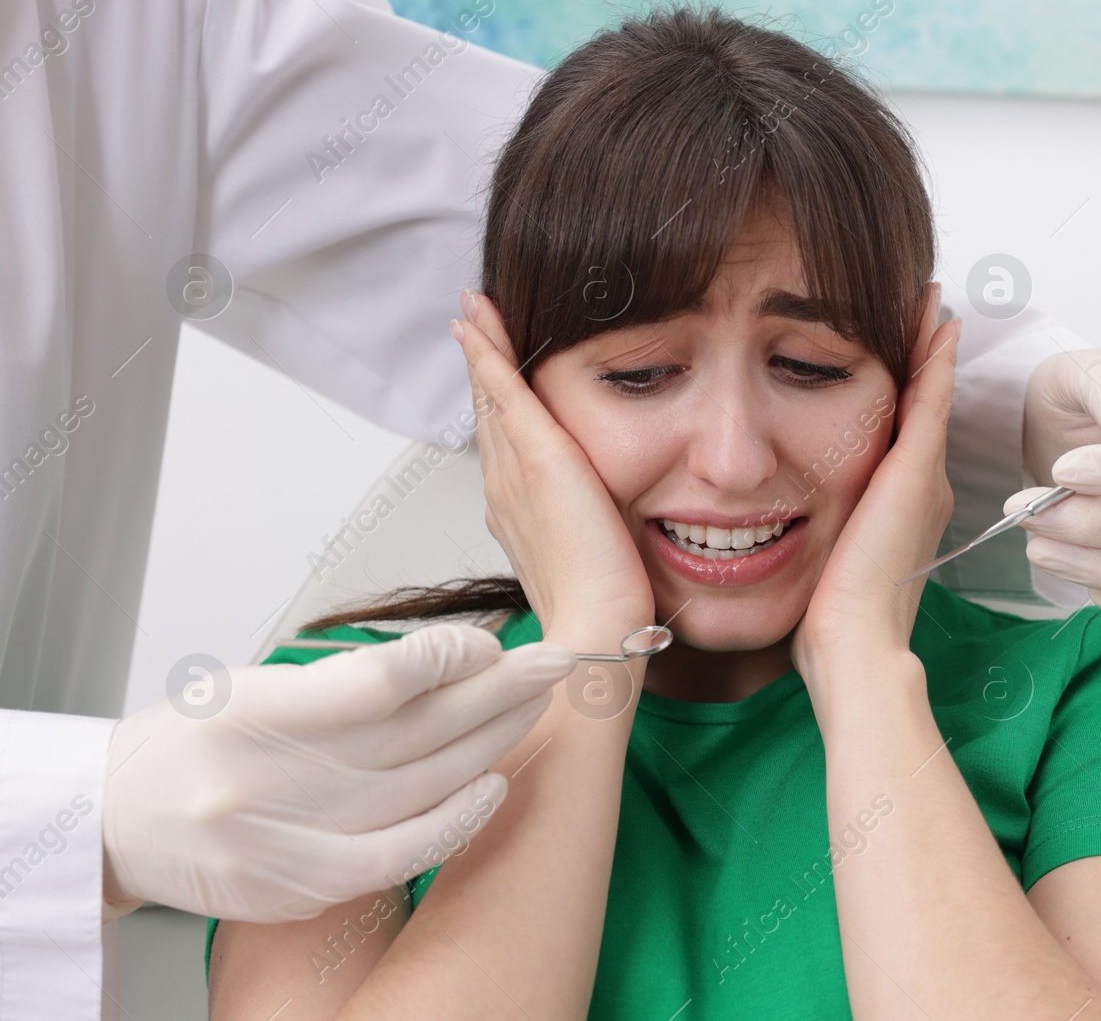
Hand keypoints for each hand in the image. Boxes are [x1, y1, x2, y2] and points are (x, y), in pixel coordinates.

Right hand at [102, 624, 573, 920]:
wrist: (114, 823)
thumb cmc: (189, 743)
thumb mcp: (248, 685)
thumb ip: (343, 683)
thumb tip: (449, 665)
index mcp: (249, 713)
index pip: (375, 683)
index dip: (446, 661)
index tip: (488, 645)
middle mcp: (266, 781)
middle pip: (415, 733)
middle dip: (498, 693)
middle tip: (554, 663)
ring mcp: (284, 842)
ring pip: (421, 786)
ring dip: (490, 744)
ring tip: (535, 709)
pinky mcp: (299, 887)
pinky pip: (399, 856)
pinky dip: (454, 820)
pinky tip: (493, 787)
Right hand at [454, 291, 654, 638]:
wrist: (595, 627)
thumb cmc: (602, 605)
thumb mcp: (590, 553)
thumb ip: (589, 527)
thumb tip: (605, 517)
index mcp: (515, 511)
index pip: (503, 443)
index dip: (494, 402)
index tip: (488, 367)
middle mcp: (503, 489)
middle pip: (489, 414)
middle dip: (480, 365)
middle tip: (469, 321)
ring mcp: (512, 474)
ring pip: (491, 398)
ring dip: (481, 349)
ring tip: (473, 310)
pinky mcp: (537, 461)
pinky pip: (504, 394)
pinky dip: (490, 355)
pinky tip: (479, 323)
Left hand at [791, 284, 958, 692]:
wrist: (855, 643)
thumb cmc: (833, 620)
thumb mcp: (824, 562)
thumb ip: (820, 532)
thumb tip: (786, 525)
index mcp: (901, 509)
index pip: (905, 433)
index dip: (906, 391)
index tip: (901, 350)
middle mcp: (921, 488)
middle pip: (923, 406)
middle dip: (922, 358)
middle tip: (925, 308)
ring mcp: (923, 478)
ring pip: (930, 395)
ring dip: (930, 347)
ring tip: (931, 303)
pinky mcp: (914, 472)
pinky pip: (930, 398)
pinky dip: (934, 358)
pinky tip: (936, 322)